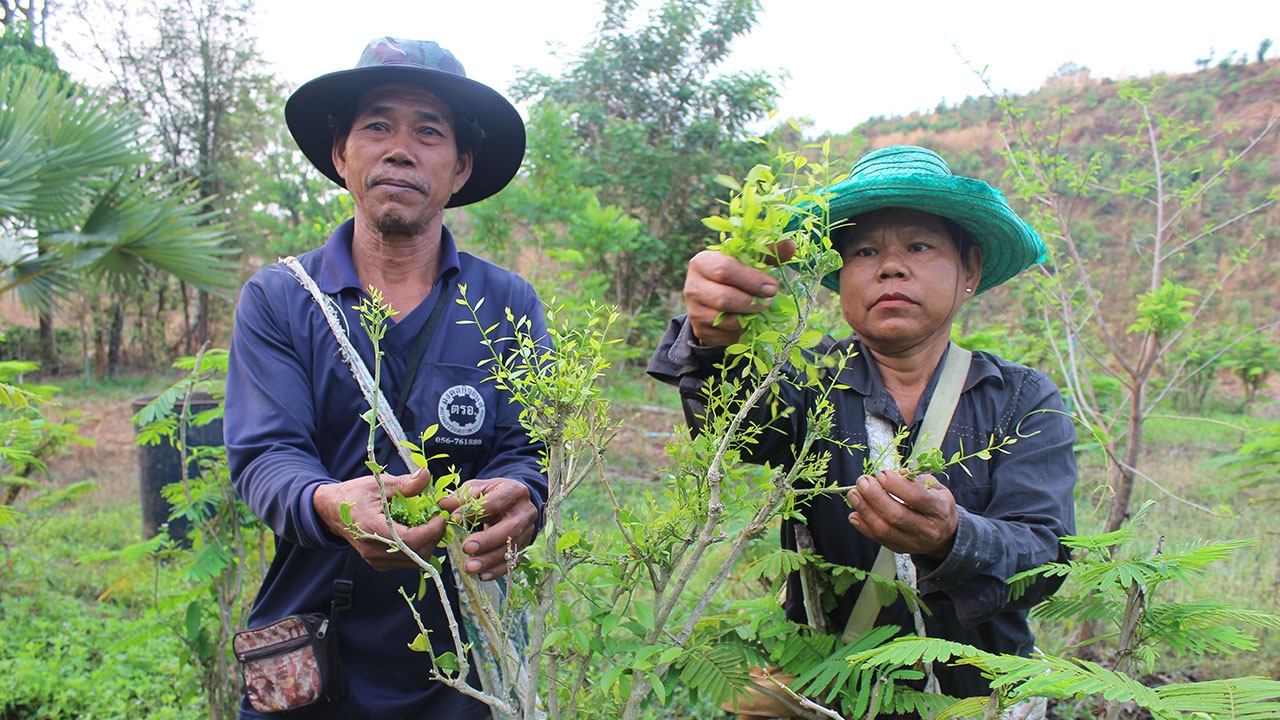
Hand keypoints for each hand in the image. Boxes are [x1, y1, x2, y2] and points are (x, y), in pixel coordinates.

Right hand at [312, 468, 446, 570]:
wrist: (331, 511)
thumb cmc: (354, 494)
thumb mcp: (379, 483)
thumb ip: (404, 483)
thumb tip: (426, 475)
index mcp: (372, 529)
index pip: (411, 540)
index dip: (432, 530)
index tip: (440, 516)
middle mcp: (374, 550)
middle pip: (416, 554)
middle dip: (433, 537)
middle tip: (438, 519)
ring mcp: (376, 560)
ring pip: (414, 561)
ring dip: (427, 544)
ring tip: (429, 525)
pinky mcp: (378, 564)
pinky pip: (406, 562)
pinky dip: (417, 550)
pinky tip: (417, 533)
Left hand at [439, 477, 536, 580]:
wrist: (514, 504)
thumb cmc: (492, 494)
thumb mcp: (479, 488)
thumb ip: (462, 496)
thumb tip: (443, 505)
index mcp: (515, 492)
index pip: (496, 502)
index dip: (475, 510)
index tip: (454, 519)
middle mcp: (525, 512)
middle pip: (509, 529)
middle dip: (487, 541)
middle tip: (466, 548)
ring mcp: (527, 532)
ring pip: (510, 549)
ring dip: (489, 560)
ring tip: (469, 567)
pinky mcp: (524, 547)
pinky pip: (512, 562)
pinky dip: (496, 570)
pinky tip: (482, 575)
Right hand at [684, 240, 795, 346]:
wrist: (713, 300)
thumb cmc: (735, 275)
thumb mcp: (748, 261)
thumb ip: (768, 252)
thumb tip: (790, 245)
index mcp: (702, 262)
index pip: (724, 270)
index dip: (752, 280)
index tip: (773, 287)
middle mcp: (692, 286)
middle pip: (724, 298)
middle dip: (752, 302)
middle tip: (769, 302)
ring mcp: (694, 310)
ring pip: (725, 319)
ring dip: (748, 317)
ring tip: (759, 310)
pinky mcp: (700, 329)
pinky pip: (725, 334)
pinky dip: (741, 330)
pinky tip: (747, 321)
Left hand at [846, 469, 957, 559]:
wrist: (944, 534)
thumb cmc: (936, 504)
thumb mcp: (935, 487)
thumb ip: (916, 479)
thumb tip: (895, 475)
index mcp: (939, 509)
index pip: (917, 497)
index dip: (896, 485)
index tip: (882, 474)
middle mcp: (928, 529)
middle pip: (896, 515)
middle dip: (875, 496)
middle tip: (862, 481)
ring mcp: (913, 543)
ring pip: (884, 529)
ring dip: (864, 510)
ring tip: (854, 494)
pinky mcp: (900, 549)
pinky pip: (878, 539)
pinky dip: (863, 526)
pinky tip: (855, 513)